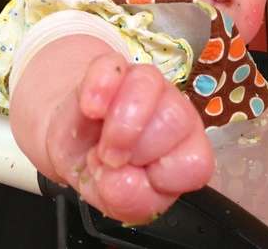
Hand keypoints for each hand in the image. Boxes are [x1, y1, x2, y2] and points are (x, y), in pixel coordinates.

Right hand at [46, 52, 214, 223]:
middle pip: (175, 120)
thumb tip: (120, 181)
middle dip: (136, 150)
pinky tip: (90, 109)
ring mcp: (145, 84)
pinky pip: (112, 65)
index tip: (134, 181)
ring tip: (99, 146)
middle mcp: (173, 113)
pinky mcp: (113, 66)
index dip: (161, 178)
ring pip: (148, 85)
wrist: (71, 139)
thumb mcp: (115, 199)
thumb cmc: (102, 169)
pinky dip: (99, 88)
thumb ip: (128, 201)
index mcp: (185, 152)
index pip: (196, 163)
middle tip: (112, 163)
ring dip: (118, 124)